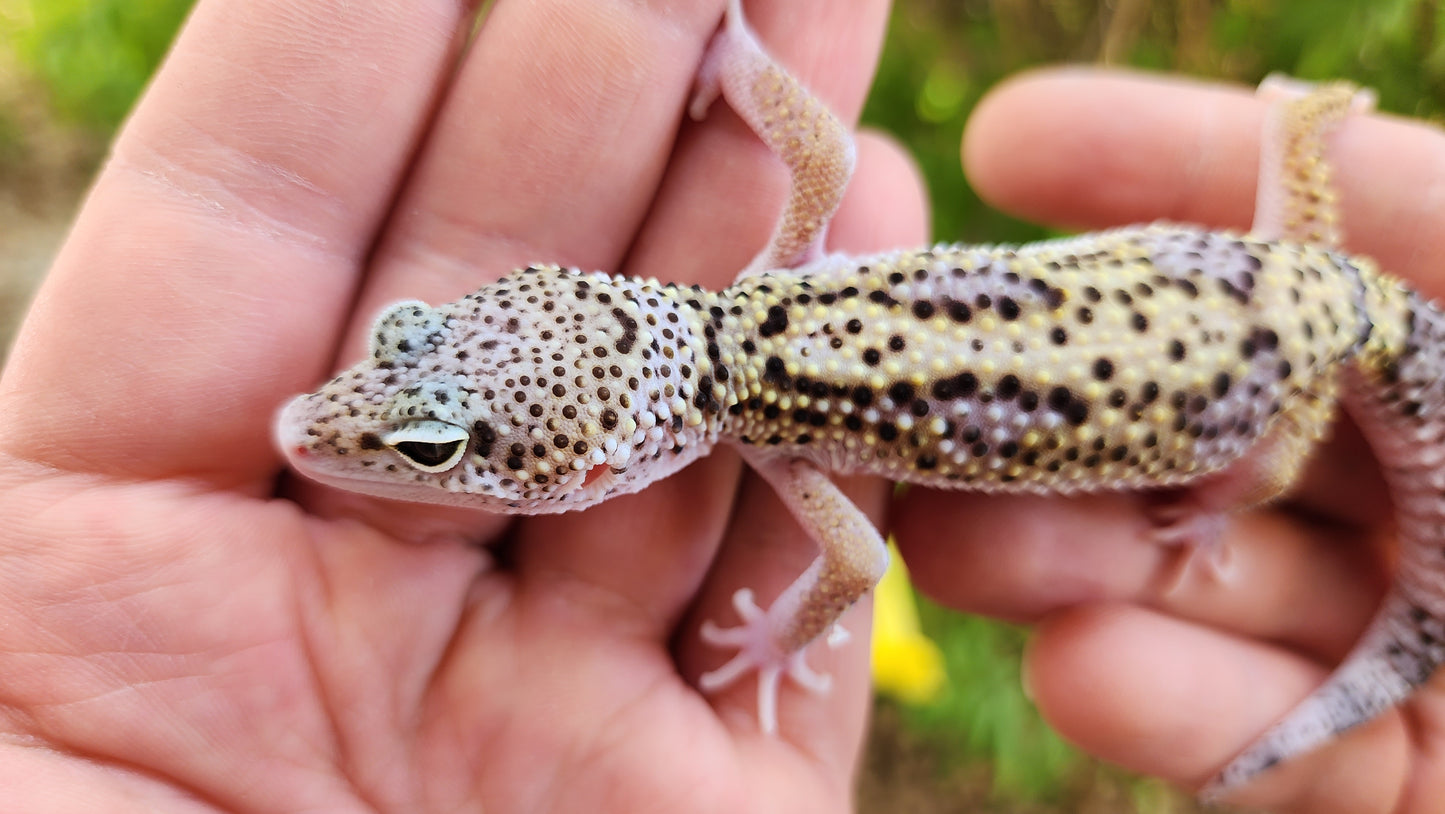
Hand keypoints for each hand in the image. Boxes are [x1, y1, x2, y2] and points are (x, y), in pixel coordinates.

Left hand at [0, 1, 925, 809]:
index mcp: (121, 555)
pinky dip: (850, 418)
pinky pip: (802, 584)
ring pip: (671, 402)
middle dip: (599, 69)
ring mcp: (549, 695)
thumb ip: (78, 498)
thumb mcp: (2, 723)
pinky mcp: (706, 801)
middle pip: (498, 279)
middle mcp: (360, 596)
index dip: (360, 40)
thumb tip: (255, 279)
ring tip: (806, 15)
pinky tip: (885, 235)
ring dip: (748, 197)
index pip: (255, 224)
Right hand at [893, 70, 1444, 812]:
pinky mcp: (1411, 781)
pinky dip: (1188, 713)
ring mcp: (1440, 637)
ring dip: (1094, 566)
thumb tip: (1255, 131)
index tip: (1005, 146)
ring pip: (1228, 584)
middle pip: (1235, 416)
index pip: (1340, 219)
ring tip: (971, 556)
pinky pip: (1295, 752)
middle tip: (933, 402)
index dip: (1175, 168)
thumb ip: (1435, 218)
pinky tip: (1086, 672)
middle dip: (1083, 409)